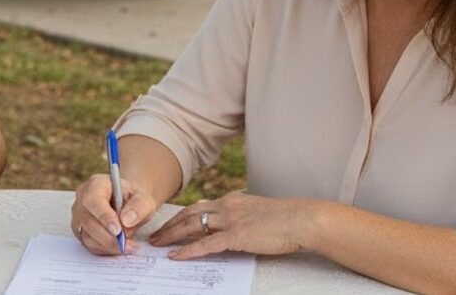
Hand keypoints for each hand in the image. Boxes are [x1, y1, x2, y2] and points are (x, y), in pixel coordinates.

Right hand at [71, 174, 157, 255]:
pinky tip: (119, 248)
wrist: (127, 205)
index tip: (118, 230)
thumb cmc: (133, 200)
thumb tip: (126, 220)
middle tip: (126, 244)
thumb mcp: (143, 199)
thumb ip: (139, 206)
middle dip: (108, 237)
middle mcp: (82, 198)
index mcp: (96, 184)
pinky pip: (89, 244)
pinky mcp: (80, 231)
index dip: (104, 216)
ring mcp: (79, 216)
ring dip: (108, 245)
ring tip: (128, 246)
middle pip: (88, 220)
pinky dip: (105, 249)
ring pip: (87, 235)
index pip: (93, 199)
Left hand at [149, 191, 316, 258]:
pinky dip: (188, 250)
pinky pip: (206, 244)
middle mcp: (226, 206)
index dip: (180, 216)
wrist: (301, 219)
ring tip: (159, 244)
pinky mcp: (236, 235)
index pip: (198, 207)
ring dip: (172, 235)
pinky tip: (177, 256)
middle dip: (169, 225)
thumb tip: (231, 228)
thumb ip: (241, 217)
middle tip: (155, 235)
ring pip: (192, 226)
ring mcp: (230, 220)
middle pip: (189, 214)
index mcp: (231, 200)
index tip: (169, 224)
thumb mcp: (257, 212)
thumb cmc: (285, 219)